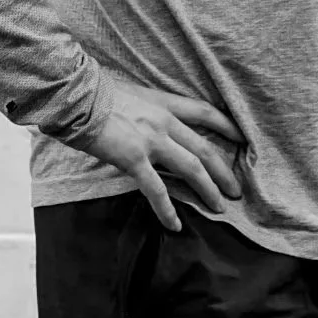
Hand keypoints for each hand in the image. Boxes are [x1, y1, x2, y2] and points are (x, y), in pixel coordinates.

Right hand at [82, 82, 245, 231]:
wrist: (75, 95)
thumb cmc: (93, 91)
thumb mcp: (128, 93)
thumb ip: (143, 108)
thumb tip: (144, 118)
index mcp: (161, 102)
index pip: (204, 112)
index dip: (226, 125)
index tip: (242, 138)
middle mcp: (163, 122)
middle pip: (204, 148)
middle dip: (223, 171)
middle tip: (235, 190)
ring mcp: (151, 141)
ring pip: (191, 169)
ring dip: (208, 190)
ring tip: (218, 208)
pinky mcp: (134, 159)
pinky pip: (157, 190)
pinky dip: (168, 210)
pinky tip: (175, 226)